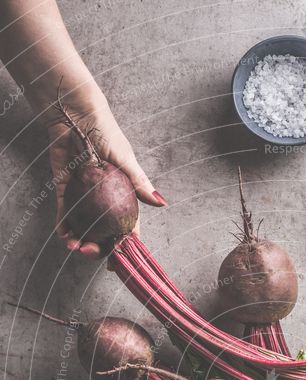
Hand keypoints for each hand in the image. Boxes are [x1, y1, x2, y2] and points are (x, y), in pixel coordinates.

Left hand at [46, 91, 166, 258]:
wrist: (75, 113)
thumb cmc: (104, 131)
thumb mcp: (126, 160)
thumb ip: (140, 184)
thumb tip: (162, 204)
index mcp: (122, 194)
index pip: (126, 224)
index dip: (125, 244)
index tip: (122, 259)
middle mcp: (104, 199)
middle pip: (102, 231)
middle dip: (98, 247)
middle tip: (91, 254)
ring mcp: (84, 196)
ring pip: (82, 225)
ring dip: (78, 239)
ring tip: (73, 247)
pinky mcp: (66, 189)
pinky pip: (64, 212)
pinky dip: (63, 225)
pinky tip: (62, 235)